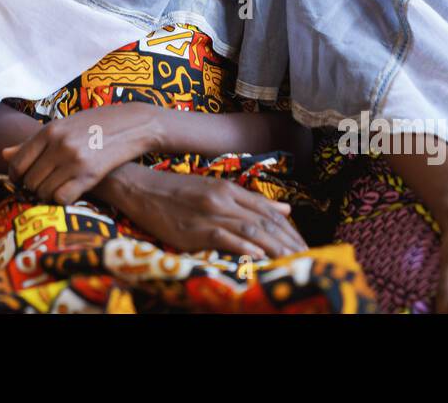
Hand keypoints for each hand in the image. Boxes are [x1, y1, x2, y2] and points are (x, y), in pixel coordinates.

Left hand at [3, 104, 163, 204]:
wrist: (134, 124)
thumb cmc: (96, 124)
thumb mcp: (65, 126)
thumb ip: (34, 142)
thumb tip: (3, 154)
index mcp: (49, 130)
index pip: (17, 163)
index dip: (16, 178)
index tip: (22, 182)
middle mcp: (58, 144)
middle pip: (30, 181)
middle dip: (33, 189)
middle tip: (42, 188)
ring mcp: (73, 159)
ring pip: (44, 191)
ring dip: (47, 196)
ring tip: (57, 190)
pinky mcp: (89, 174)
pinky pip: (62, 198)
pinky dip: (61, 200)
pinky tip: (69, 194)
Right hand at [100, 164, 307, 258]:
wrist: (142, 188)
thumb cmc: (178, 191)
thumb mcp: (215, 188)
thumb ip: (250, 198)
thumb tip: (285, 208)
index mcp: (229, 188)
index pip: (268, 211)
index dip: (289, 229)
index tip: (304, 245)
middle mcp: (223, 199)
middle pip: (263, 221)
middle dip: (287, 241)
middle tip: (305, 257)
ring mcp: (209, 214)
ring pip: (249, 229)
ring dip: (274, 246)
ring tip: (291, 259)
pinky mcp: (194, 229)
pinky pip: (224, 237)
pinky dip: (243, 247)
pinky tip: (258, 256)